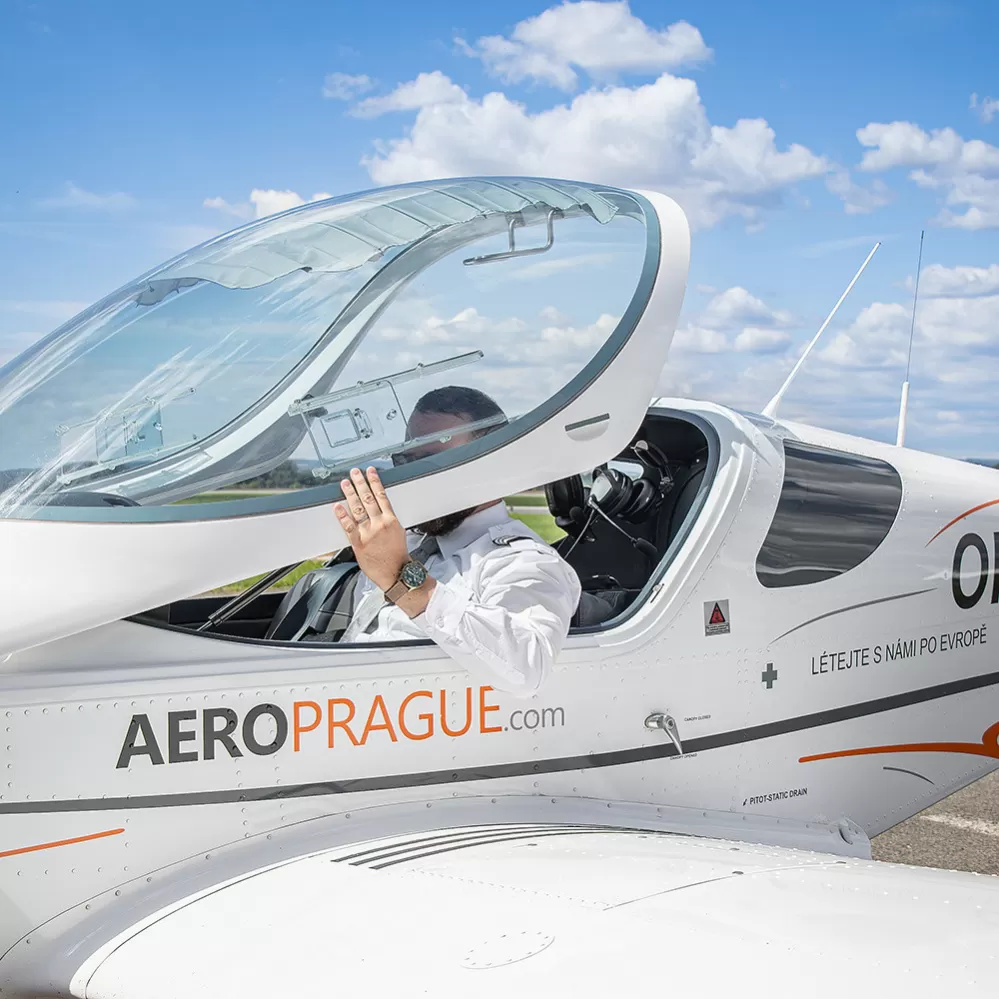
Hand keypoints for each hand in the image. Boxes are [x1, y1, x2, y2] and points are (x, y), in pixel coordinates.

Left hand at [334, 467, 408, 591]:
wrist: (397, 572)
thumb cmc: (398, 555)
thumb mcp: (399, 532)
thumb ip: (388, 520)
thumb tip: (381, 510)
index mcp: (391, 520)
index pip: (382, 495)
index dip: (375, 481)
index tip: (370, 472)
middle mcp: (380, 524)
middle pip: (368, 498)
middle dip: (361, 483)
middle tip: (355, 473)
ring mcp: (369, 533)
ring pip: (358, 509)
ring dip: (350, 494)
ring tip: (345, 484)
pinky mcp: (359, 544)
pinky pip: (349, 527)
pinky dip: (342, 516)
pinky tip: (337, 507)